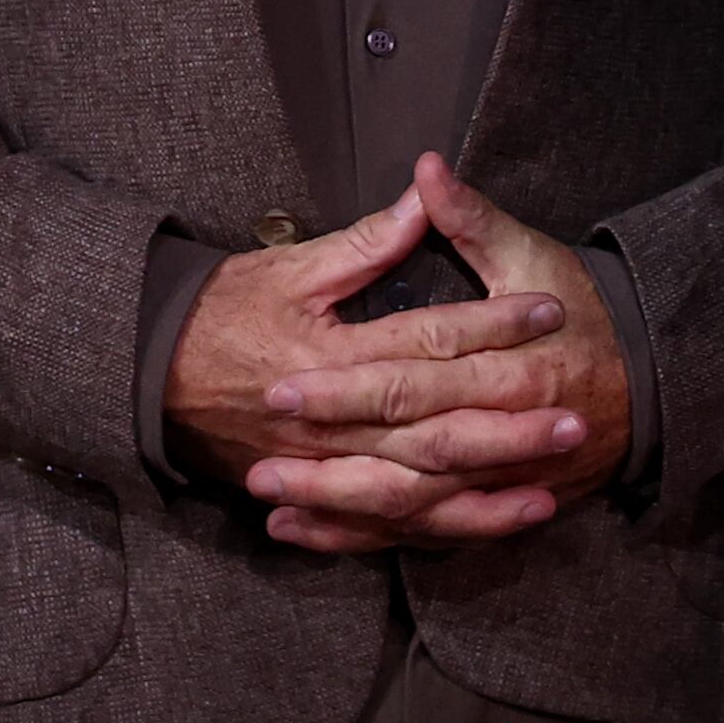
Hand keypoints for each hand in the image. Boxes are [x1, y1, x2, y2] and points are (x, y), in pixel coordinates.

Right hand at [159, 184, 581, 554]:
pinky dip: (437, 531)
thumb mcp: (290, 266)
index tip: (550, 309)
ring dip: (484, 493)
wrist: (148, 375)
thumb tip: (427, 191)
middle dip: (506, 427)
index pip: (426, 339)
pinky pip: (385, 529)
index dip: (491, 324)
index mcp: (328, 355)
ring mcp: (322, 469)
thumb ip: (367, 241)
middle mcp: (329, 423)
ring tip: (548, 488)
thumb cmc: (223, 311)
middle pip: (432, 430)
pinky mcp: (317, 496)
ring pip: (415, 492)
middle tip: (575, 416)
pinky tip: (491, 525)